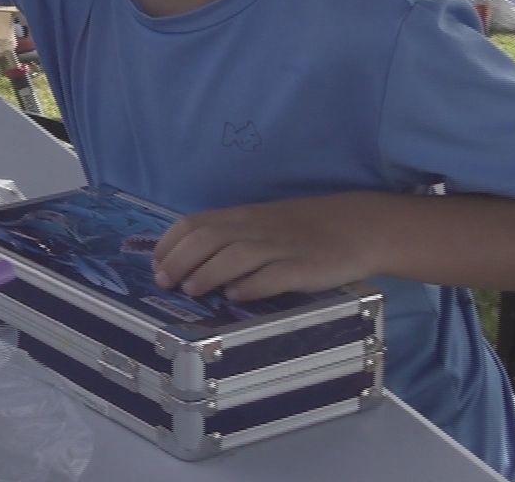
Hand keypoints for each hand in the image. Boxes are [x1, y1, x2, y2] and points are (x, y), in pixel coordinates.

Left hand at [152, 193, 382, 301]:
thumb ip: (228, 237)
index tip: (155, 265)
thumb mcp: (260, 224)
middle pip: (208, 238)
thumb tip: (187, 262)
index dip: (170, 244)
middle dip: (180, 260)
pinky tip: (236, 297)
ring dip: (208, 273)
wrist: (359, 226)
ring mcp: (282, 247)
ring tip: (192, 291)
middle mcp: (257, 229)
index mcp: (242, 217)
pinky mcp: (306, 267)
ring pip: (235, 255)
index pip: (194, 224)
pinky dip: (252, 286)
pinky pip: (274, 276)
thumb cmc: (303, 229)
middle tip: (166, 283)